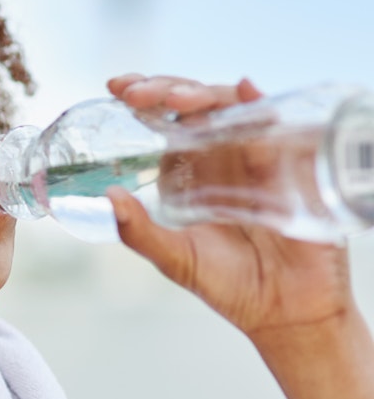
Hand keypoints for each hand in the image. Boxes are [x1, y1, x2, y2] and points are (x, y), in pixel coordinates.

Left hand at [103, 74, 357, 340]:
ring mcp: (257, 156)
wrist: (286, 311)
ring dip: (205, 95)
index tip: (117, 87)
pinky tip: (246, 92)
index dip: (144, 96)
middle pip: (195, 103)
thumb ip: (139, 232)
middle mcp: (221, 155)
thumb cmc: (230, 284)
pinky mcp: (290, 165)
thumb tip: (107, 197)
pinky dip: (260, 104)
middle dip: (166, 89)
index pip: (164, 120)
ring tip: (179, 101)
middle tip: (138, 93)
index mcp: (189, 169)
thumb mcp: (175, 258)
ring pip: (231, 105)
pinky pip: (278, 125)